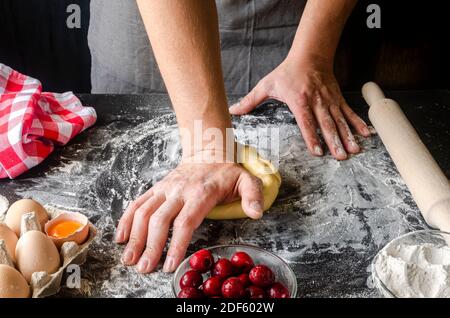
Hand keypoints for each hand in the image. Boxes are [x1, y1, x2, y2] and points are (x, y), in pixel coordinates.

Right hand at [115, 154, 263, 272]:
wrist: (207, 151)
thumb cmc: (227, 172)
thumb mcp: (247, 180)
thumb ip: (253, 195)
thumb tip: (256, 213)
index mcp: (201, 193)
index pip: (185, 221)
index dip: (176, 244)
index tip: (169, 264)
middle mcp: (178, 191)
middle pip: (160, 220)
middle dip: (151, 246)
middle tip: (144, 269)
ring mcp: (165, 189)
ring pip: (144, 212)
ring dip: (135, 237)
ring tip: (129, 259)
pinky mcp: (156, 188)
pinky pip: (137, 203)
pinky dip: (126, 219)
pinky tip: (121, 237)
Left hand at [229, 58, 371, 159]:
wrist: (310, 55)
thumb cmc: (287, 72)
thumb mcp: (266, 84)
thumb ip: (250, 100)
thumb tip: (232, 110)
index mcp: (299, 101)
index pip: (306, 122)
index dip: (312, 137)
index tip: (318, 152)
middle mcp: (317, 102)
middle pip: (327, 124)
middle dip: (335, 142)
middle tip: (342, 157)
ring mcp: (330, 101)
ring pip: (340, 121)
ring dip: (348, 136)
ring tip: (355, 151)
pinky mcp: (337, 98)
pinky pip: (349, 112)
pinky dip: (358, 123)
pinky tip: (366, 135)